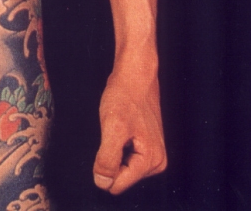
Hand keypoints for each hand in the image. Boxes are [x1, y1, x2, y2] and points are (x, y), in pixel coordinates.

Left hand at [93, 68, 166, 193]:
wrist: (134, 75)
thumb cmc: (124, 97)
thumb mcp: (112, 127)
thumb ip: (108, 159)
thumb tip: (102, 183)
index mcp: (151, 161)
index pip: (117, 184)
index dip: (103, 167)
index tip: (106, 142)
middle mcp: (157, 162)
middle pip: (120, 177)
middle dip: (110, 157)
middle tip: (112, 132)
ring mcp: (153, 153)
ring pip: (121, 167)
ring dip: (113, 149)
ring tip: (117, 128)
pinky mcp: (147, 145)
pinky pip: (125, 156)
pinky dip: (117, 144)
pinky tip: (120, 128)